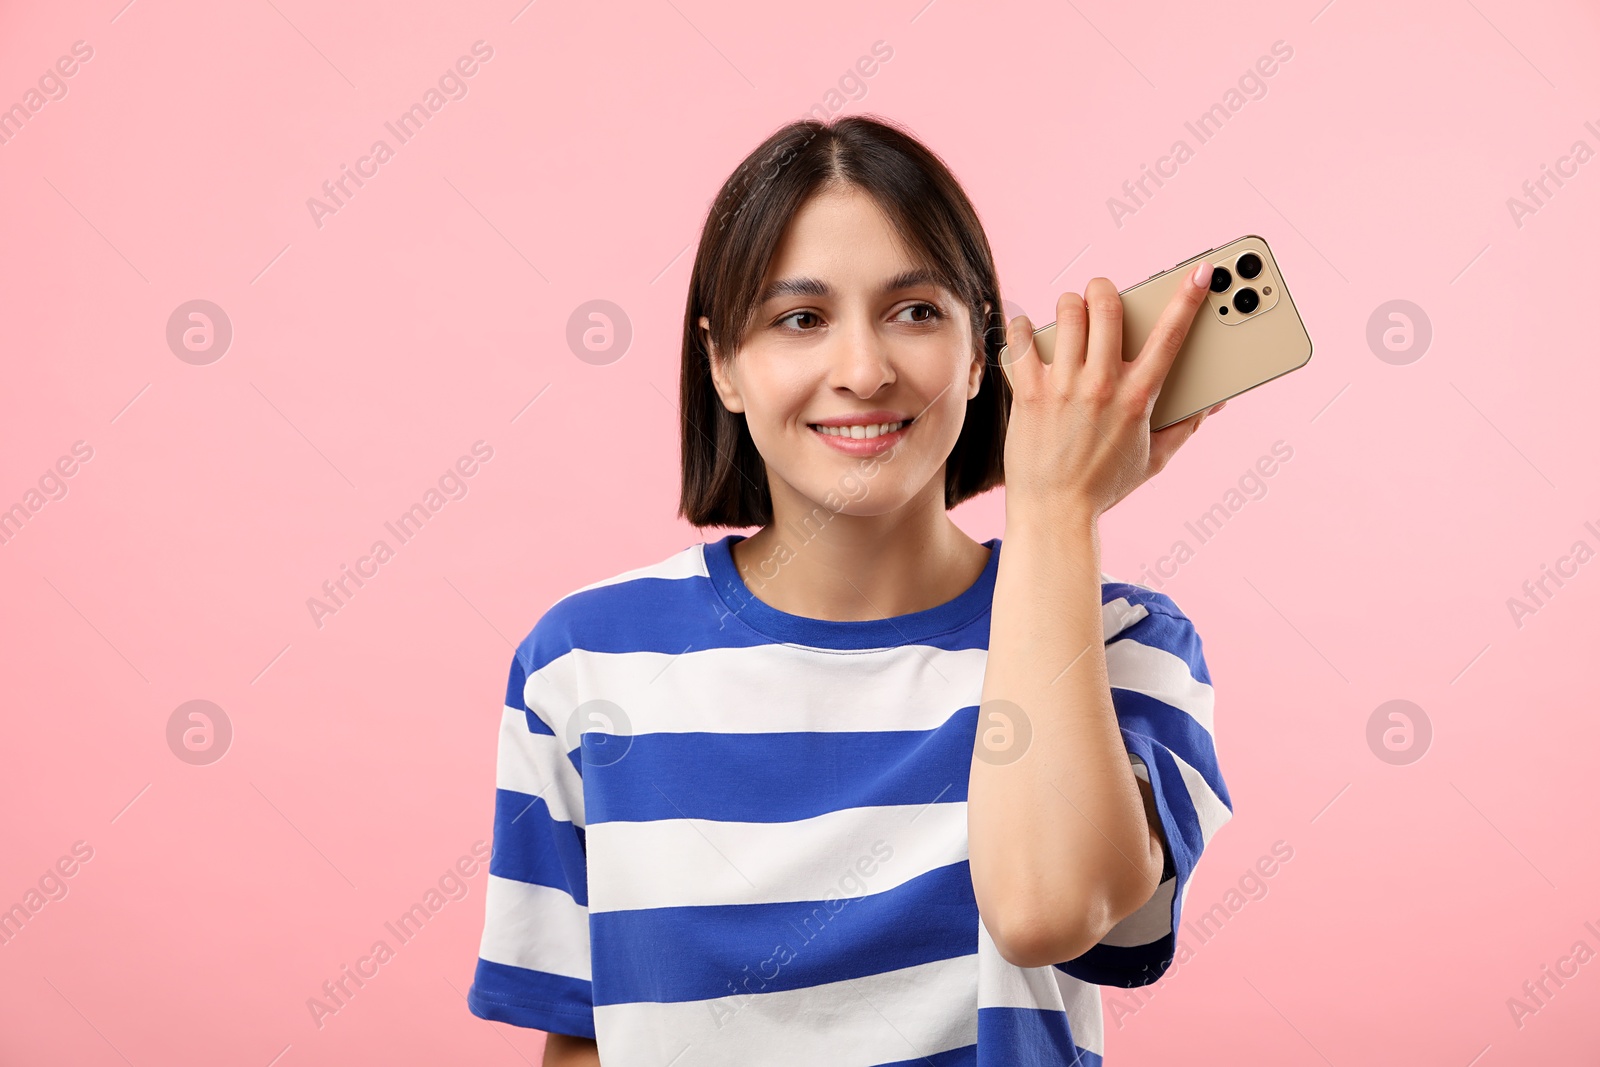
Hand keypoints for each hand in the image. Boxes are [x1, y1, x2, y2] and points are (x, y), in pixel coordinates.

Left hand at [1001, 263, 1224, 521]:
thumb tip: (1214, 403)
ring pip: (1067, 313)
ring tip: (1068, 313)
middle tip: (1102, 294)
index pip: (1171, 336)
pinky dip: (1022, 329)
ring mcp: (1063, 387)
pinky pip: (1022, 341)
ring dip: (1069, 304)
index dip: (1190, 297)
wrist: (1054, 514)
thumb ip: (1185, 426)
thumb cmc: (1103, 487)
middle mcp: (1101, 385)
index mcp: (1138, 398)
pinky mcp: (1029, 393)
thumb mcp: (1154, 459)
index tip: (1202, 271)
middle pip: (1107, 307)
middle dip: (1105, 289)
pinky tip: (1027, 332)